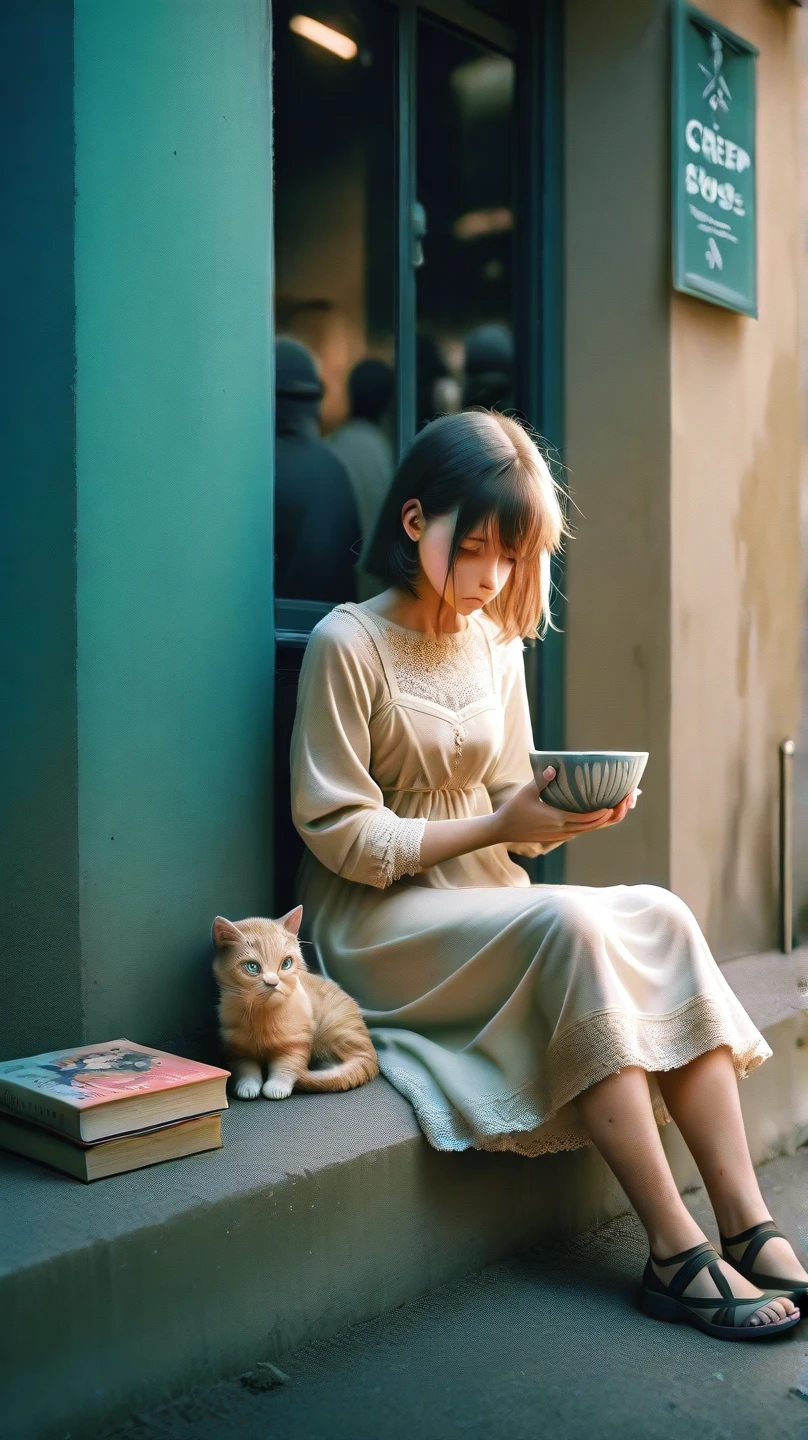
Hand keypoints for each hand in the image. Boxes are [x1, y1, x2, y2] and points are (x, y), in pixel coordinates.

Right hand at [492, 769, 639, 848]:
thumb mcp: (526, 792)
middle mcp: (563, 830)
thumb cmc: (514, 809)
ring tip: (621, 806)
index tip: (616, 804)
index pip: (587, 820)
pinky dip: (595, 823)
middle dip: (613, 815)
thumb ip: (541, 779)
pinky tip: (602, 812)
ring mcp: (561, 835)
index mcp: (557, 820)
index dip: (603, 813)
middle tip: (628, 801)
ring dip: (606, 820)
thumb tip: (554, 766)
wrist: (503, 830)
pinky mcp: (559, 835)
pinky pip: (582, 829)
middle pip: (594, 826)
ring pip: (590, 830)